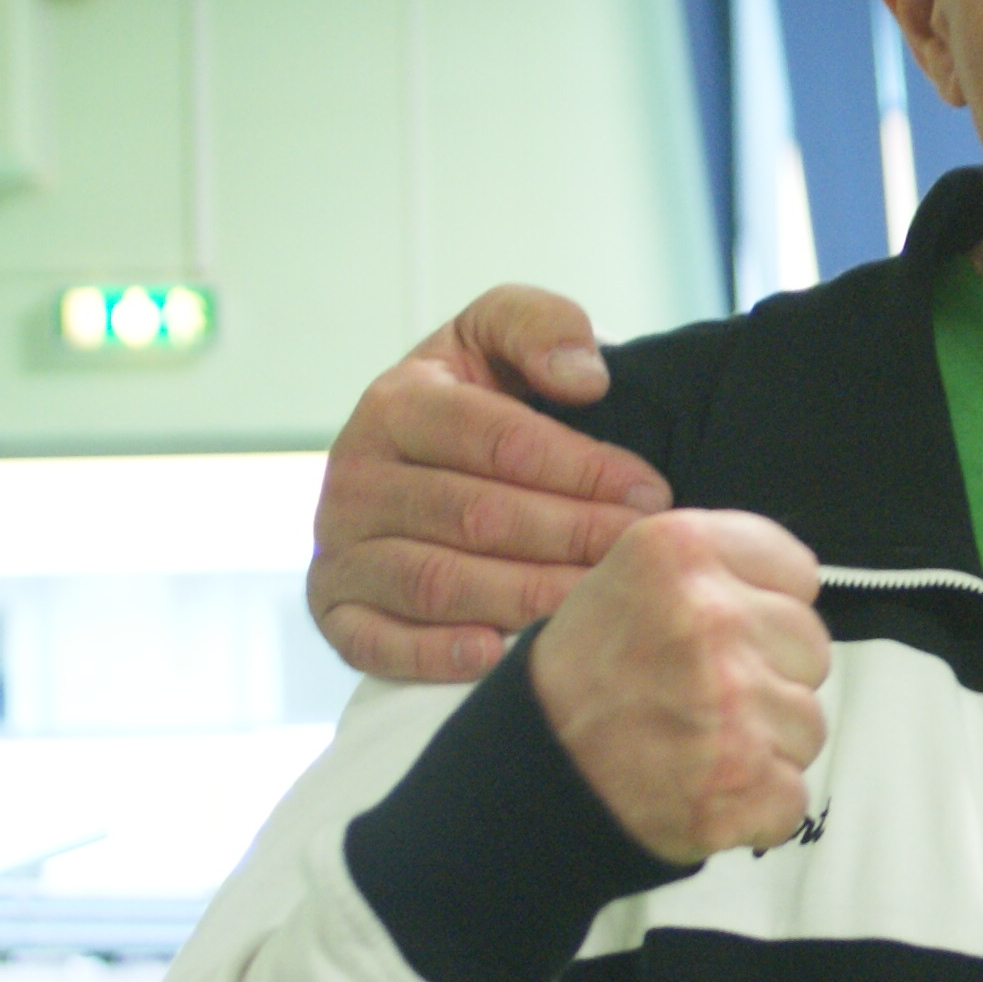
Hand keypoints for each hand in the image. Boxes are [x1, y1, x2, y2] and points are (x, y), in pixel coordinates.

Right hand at [309, 287, 671, 680]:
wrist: (415, 457)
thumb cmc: (477, 397)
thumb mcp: (502, 335)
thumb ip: (541, 328)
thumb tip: (582, 378)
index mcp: (395, 402)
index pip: (497, 440)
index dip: (581, 469)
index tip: (649, 493)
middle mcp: (354, 475)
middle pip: (474, 515)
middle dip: (569, 535)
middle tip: (635, 552)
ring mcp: (338, 545)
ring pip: (436, 581)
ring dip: (523, 597)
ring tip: (594, 602)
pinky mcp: (333, 607)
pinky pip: (373, 640)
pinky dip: (431, 653)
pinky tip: (494, 654)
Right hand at [530, 509, 831, 863]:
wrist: (529, 779)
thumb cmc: (578, 684)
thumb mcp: (625, 580)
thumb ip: (710, 570)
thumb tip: (789, 586)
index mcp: (681, 553)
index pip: (798, 573)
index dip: (766, 609)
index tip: (729, 633)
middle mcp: (711, 619)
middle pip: (812, 648)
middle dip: (770, 677)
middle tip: (702, 694)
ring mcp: (731, 705)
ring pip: (809, 724)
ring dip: (765, 742)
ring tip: (697, 740)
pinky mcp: (742, 782)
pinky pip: (792, 793)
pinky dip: (756, 803)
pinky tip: (704, 784)